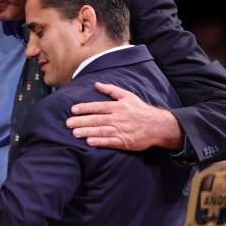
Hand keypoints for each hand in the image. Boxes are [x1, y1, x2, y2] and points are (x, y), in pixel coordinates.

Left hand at [66, 82, 182, 150]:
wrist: (157, 126)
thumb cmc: (140, 110)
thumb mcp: (128, 96)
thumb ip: (111, 90)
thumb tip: (97, 84)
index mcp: (118, 107)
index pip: (98, 107)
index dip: (85, 108)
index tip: (73, 110)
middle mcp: (118, 118)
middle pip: (96, 119)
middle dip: (81, 121)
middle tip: (68, 123)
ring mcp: (121, 130)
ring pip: (101, 131)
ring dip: (87, 132)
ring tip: (74, 133)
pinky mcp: (125, 142)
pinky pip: (110, 142)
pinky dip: (99, 142)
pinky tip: (89, 142)